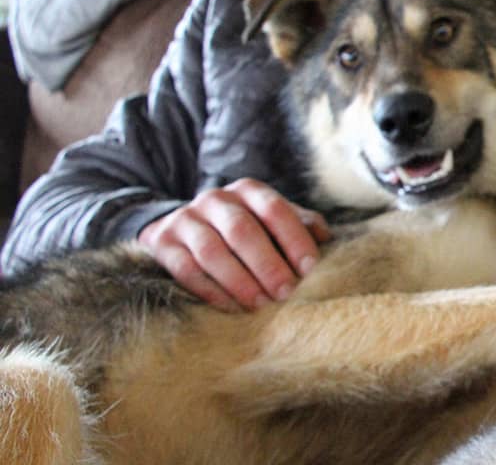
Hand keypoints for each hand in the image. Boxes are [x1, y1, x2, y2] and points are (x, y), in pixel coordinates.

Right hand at [139, 178, 330, 311]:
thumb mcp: (271, 220)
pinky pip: (188, 270)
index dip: (294, 239)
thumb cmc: (244, 227)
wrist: (182, 226)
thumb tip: (327, 239)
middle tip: (286, 293)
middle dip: (267, 264)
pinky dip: (212, 292)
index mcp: (249, 191)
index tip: (310, 268)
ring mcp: (186, 219)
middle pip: (242, 231)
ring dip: (240, 281)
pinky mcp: (163, 243)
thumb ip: (300, 224)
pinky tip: (233, 308)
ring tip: (262, 305)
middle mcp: (215, 199)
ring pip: (212, 251)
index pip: (275, 210)